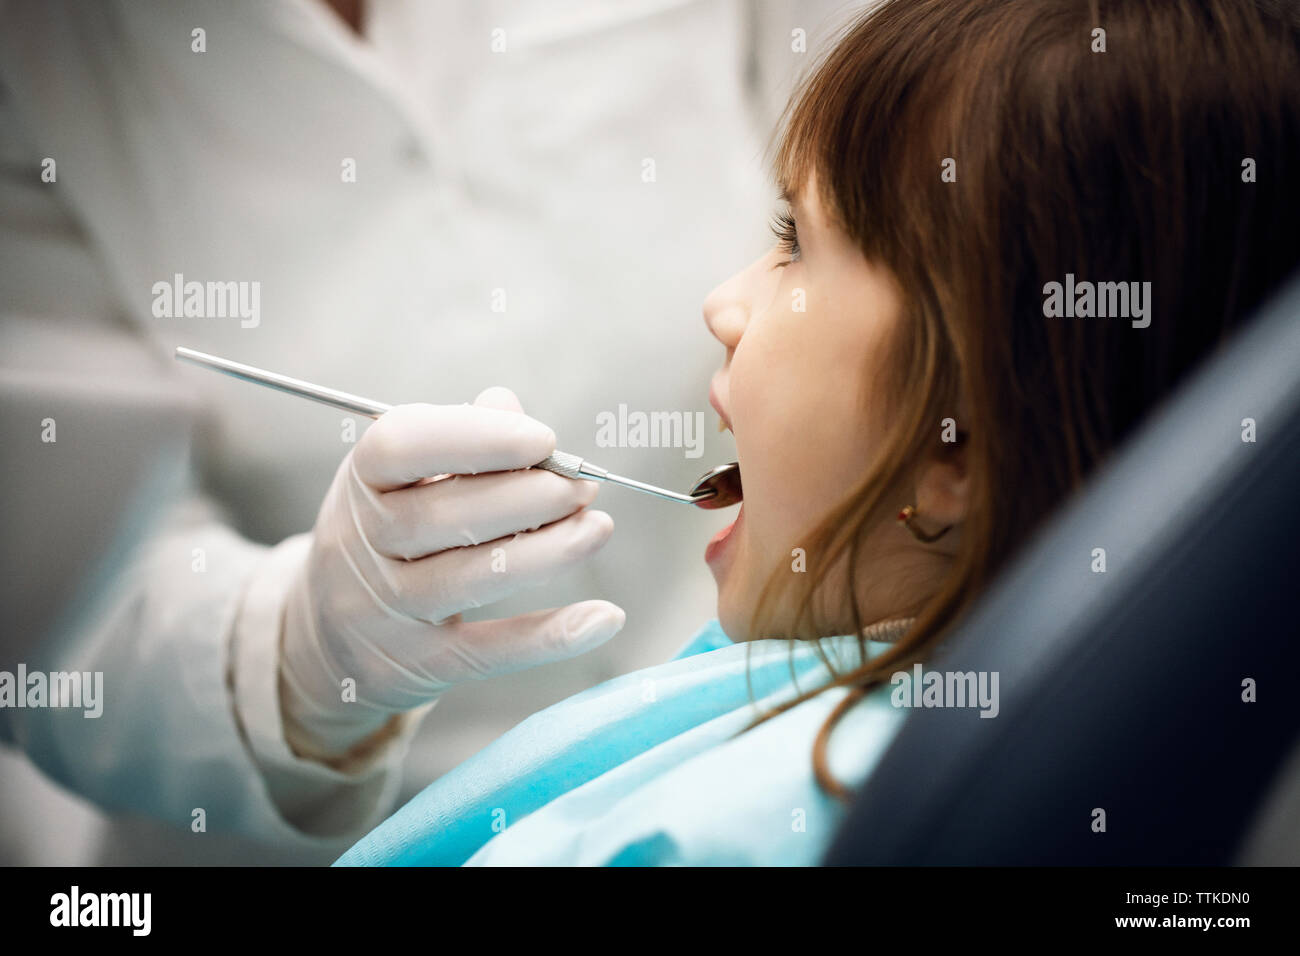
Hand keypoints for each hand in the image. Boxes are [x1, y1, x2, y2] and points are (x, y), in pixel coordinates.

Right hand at [278, 387, 622, 761]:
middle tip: (583, 487)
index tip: (544, 438)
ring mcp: (388, 610)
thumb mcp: (400, 479)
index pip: (402, 445)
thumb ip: (456, 439)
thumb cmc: (385, 537)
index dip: (476, 436)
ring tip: (597, 528)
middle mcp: (363, 545)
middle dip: (528, 496)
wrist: (329, 642)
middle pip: (444, 515)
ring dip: (547, 551)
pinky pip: (493, 650)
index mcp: (360, 481)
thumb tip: (510, 407)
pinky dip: (552, 636)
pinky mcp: (423, 663)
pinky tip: (604, 617)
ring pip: (471, 578)